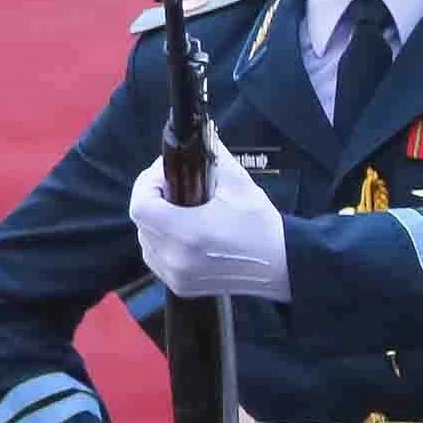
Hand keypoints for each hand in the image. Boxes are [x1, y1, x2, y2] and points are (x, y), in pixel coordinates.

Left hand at [128, 140, 289, 301]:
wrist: (281, 264)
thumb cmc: (263, 227)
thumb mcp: (241, 186)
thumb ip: (215, 158)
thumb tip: (202, 137)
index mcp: (188, 231)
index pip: (141, 205)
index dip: (147, 185)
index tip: (165, 176)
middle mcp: (177, 256)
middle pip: (142, 221)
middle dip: (154, 199)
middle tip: (176, 188)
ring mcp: (176, 274)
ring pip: (146, 240)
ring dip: (156, 222)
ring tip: (181, 212)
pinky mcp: (180, 285)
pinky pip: (157, 258)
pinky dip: (163, 243)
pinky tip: (184, 234)